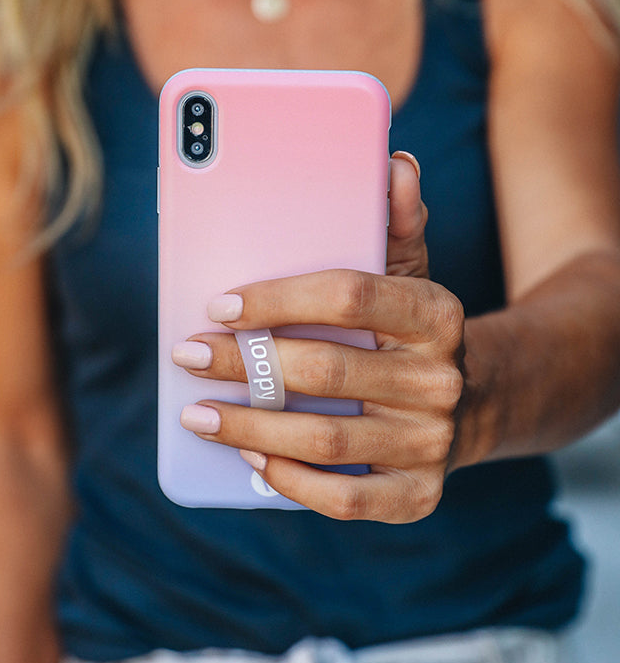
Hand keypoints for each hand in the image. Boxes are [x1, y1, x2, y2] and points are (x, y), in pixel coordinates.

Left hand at [173, 155, 464, 522]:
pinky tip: (249, 459)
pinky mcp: (419, 495)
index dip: (276, 299)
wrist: (476, 398)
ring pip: (325, 439)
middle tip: (186, 355)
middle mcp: (440, 379)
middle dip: (242, 365)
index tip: (217, 305)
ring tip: (196, 413)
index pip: (348, 296)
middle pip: (325, 371)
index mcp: (435, 313)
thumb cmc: (411, 329)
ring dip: (249, 428)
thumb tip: (393, 162)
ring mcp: (431, 442)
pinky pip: (346, 499)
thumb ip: (396, 218)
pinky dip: (290, 481)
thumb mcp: (410, 270)